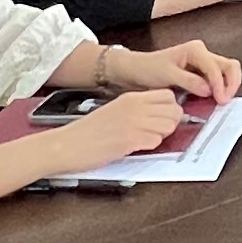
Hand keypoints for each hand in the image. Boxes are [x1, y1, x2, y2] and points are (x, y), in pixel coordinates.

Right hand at [44, 87, 185, 167]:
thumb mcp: (115, 110)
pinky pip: (156, 141)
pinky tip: (135, 147)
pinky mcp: (130, 140)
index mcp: (131, 97)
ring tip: (145, 140)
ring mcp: (134, 122)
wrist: (67, 145)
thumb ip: (137, 110)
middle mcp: (135, 106)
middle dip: (170, 123)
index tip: (161, 119)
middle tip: (155, 133)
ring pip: (169, 126)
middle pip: (174, 110)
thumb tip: (159, 116)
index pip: (168, 95)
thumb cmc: (88, 132)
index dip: (169, 109)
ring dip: (162, 136)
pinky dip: (150, 147)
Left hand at [107, 39, 241, 99]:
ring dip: (228, 85)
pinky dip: (221, 87)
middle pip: (229, 65)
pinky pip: (218, 78)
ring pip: (226, 71)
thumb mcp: (167, 76)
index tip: (220, 100)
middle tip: (225, 101)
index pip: (216, 67)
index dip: (220, 84)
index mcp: (195, 50)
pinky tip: (215, 99)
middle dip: (231, 83)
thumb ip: (189, 81)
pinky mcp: (201, 71)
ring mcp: (203, 62)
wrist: (136, 70)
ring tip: (221, 101)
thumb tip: (208, 90)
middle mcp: (202, 52)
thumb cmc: (149, 69)